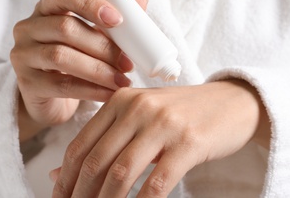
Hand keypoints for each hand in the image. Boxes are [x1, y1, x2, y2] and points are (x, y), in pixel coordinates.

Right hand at [10, 0, 148, 139]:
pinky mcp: (27, 83)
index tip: (118, 19)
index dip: (90, 2)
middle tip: (128, 62)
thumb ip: (113, 18)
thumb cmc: (75, 58)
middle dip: (103, 46)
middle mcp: (29, 27)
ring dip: (99, 70)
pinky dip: (91, 90)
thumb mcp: (92, 35)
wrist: (52, 97)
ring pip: (62, 57)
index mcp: (47, 8)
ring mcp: (23, 55)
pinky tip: (110, 93)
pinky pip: (62, 85)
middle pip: (66, 28)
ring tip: (123, 80)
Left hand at [51, 79, 269, 196]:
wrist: (230, 102)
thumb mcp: (139, 119)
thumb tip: (58, 175)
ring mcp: (164, 124)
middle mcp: (138, 108)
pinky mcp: (188, 142)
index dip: (65, 179)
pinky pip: (156, 183)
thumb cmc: (181, 113)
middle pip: (97, 161)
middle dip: (80, 195)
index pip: (81, 145)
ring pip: (121, 173)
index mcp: (121, 100)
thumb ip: (103, 142)